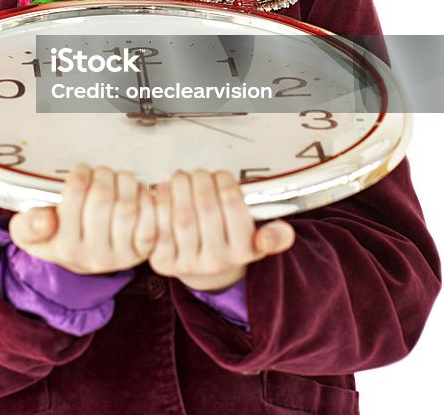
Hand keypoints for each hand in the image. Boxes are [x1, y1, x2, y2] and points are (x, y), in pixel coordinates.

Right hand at [9, 164, 154, 274]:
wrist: (81, 259)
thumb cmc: (55, 235)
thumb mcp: (29, 233)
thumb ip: (27, 225)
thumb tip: (45, 220)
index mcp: (65, 247)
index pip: (75, 196)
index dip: (80, 173)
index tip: (81, 171)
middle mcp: (93, 256)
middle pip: (103, 199)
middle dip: (103, 175)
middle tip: (100, 173)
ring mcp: (121, 256)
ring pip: (127, 208)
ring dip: (125, 182)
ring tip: (117, 178)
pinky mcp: (143, 251)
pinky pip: (149, 220)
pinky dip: (145, 198)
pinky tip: (134, 192)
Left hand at [147, 170, 295, 291]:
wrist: (203, 272)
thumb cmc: (229, 241)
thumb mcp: (256, 241)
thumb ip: (272, 236)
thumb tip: (284, 233)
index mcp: (242, 251)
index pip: (233, 205)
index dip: (225, 181)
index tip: (221, 175)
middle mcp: (215, 261)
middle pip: (206, 208)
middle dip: (201, 181)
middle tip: (199, 173)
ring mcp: (187, 262)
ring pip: (182, 216)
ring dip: (180, 187)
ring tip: (182, 176)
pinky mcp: (162, 261)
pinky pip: (159, 227)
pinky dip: (160, 202)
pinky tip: (163, 188)